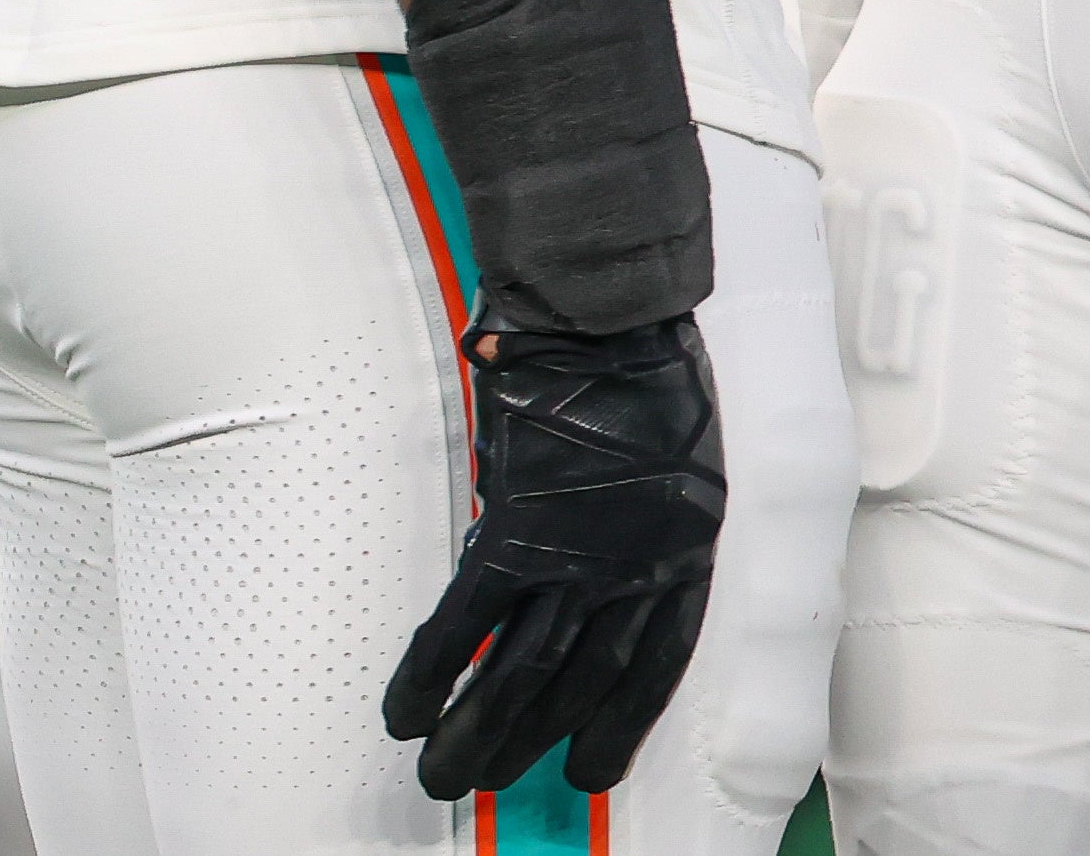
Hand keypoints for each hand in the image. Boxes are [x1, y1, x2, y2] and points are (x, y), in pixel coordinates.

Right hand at [385, 311, 724, 798]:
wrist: (611, 311)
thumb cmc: (643, 358)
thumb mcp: (675, 442)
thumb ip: (642, 503)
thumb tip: (590, 540)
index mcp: (682, 545)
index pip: (657, 662)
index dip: (623, 723)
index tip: (591, 765)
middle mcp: (634, 566)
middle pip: (581, 683)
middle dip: (535, 741)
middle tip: (493, 778)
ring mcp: (573, 555)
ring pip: (521, 674)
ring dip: (478, 732)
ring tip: (443, 773)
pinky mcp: (513, 532)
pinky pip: (464, 626)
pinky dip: (433, 673)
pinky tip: (406, 710)